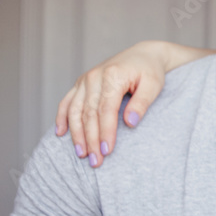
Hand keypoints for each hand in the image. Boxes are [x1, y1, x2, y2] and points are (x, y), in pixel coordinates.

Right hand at [55, 41, 168, 167]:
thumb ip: (142, 103)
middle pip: (88, 113)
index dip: (105, 132)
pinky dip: (62, 117)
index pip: (106, 110)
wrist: (143, 55)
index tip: (107, 151)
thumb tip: (130, 122)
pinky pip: (66, 101)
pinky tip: (61, 134)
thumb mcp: (153, 85)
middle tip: (95, 161)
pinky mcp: (81, 83)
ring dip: (76, 134)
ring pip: (74, 110)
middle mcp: (94, 77)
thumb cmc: (150, 71)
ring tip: (81, 154)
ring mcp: (85, 80)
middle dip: (90, 139)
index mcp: (112, 76)